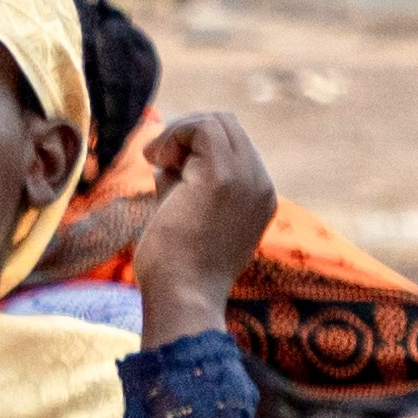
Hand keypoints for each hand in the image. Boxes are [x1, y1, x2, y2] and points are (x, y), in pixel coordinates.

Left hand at [107, 112, 280, 346]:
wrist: (181, 296)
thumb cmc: (175, 267)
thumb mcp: (184, 213)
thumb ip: (182, 181)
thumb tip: (163, 153)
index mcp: (259, 196)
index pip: (232, 144)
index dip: (193, 145)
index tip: (164, 166)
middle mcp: (261, 184)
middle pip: (227, 125)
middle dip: (185, 133)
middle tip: (155, 160)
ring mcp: (248, 179)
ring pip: (216, 121)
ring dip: (177, 134)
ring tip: (155, 163)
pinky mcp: (225, 177)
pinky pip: (202, 128)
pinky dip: (173, 135)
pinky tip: (155, 160)